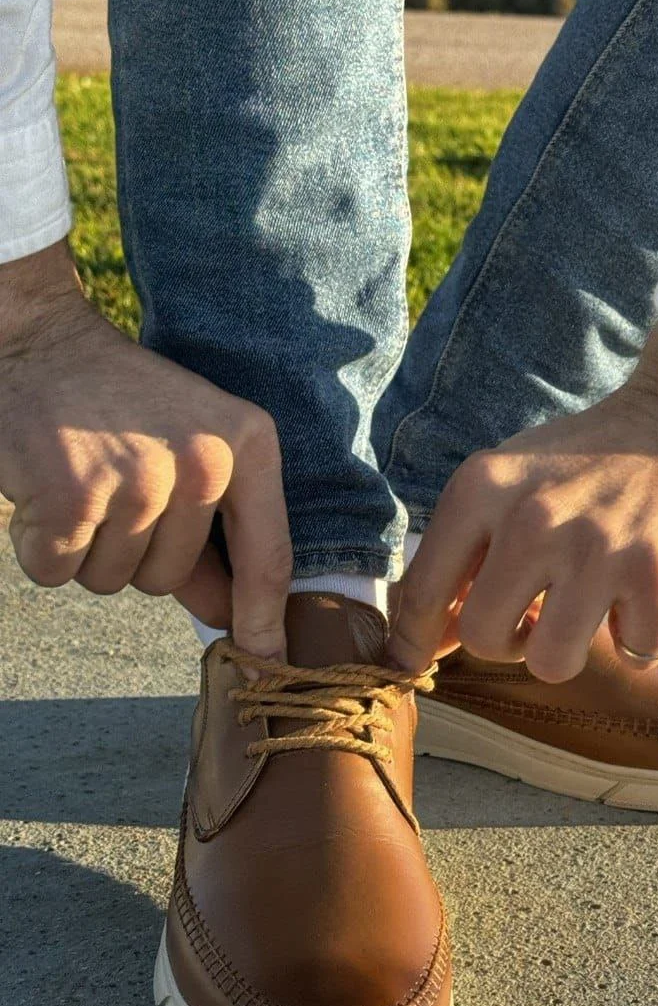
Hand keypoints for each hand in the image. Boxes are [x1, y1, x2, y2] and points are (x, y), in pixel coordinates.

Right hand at [0, 240, 291, 656]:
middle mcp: (203, 461)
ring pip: (115, 581)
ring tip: (84, 483)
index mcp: (250, 443)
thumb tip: (230, 620)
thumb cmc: (124, 405)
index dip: (263, 618)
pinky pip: (59, 569)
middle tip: (112, 489)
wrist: (40, 343)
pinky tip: (47, 491)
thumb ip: (215, 536)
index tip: (267, 663)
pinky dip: (42, 546)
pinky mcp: (72, 493)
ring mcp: (139, 477)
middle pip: (171, 579)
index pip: (269, 556)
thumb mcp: (191, 450)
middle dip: (133, 555)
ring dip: (88, 550)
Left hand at [389, 323, 657, 681]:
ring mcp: (596, 551)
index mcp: (482, 488)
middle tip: (531, 616)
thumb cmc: (585, 460)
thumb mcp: (509, 482)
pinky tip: (639, 596)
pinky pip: (632, 654)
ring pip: (550, 664)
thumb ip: (462, 554)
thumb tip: (425, 641)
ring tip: (581, 611)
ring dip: (565, 649)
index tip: (408, 665)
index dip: (409, 641)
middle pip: (482, 638)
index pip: (421, 591)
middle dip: (503, 641)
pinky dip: (638, 637)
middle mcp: (533, 520)